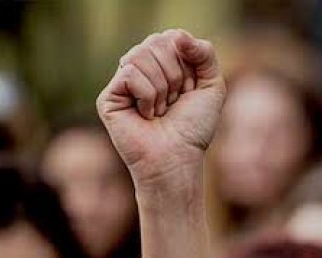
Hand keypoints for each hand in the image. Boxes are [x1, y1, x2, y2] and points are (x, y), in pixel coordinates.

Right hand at [96, 29, 225, 196]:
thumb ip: (205, 54)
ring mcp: (123, 82)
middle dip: (176, 75)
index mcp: (163, 63)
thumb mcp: (212, 86)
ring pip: (141, 54)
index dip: (188, 64)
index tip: (190, 90)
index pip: (173, 37)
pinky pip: (130, 72)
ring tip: (161, 110)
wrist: (178, 158)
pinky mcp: (109, 96)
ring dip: (162, 87)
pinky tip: (146, 115)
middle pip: (157, 42)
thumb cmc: (194, 128)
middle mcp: (141, 69)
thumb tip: (178, 35)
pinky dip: (147, 95)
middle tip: (174, 102)